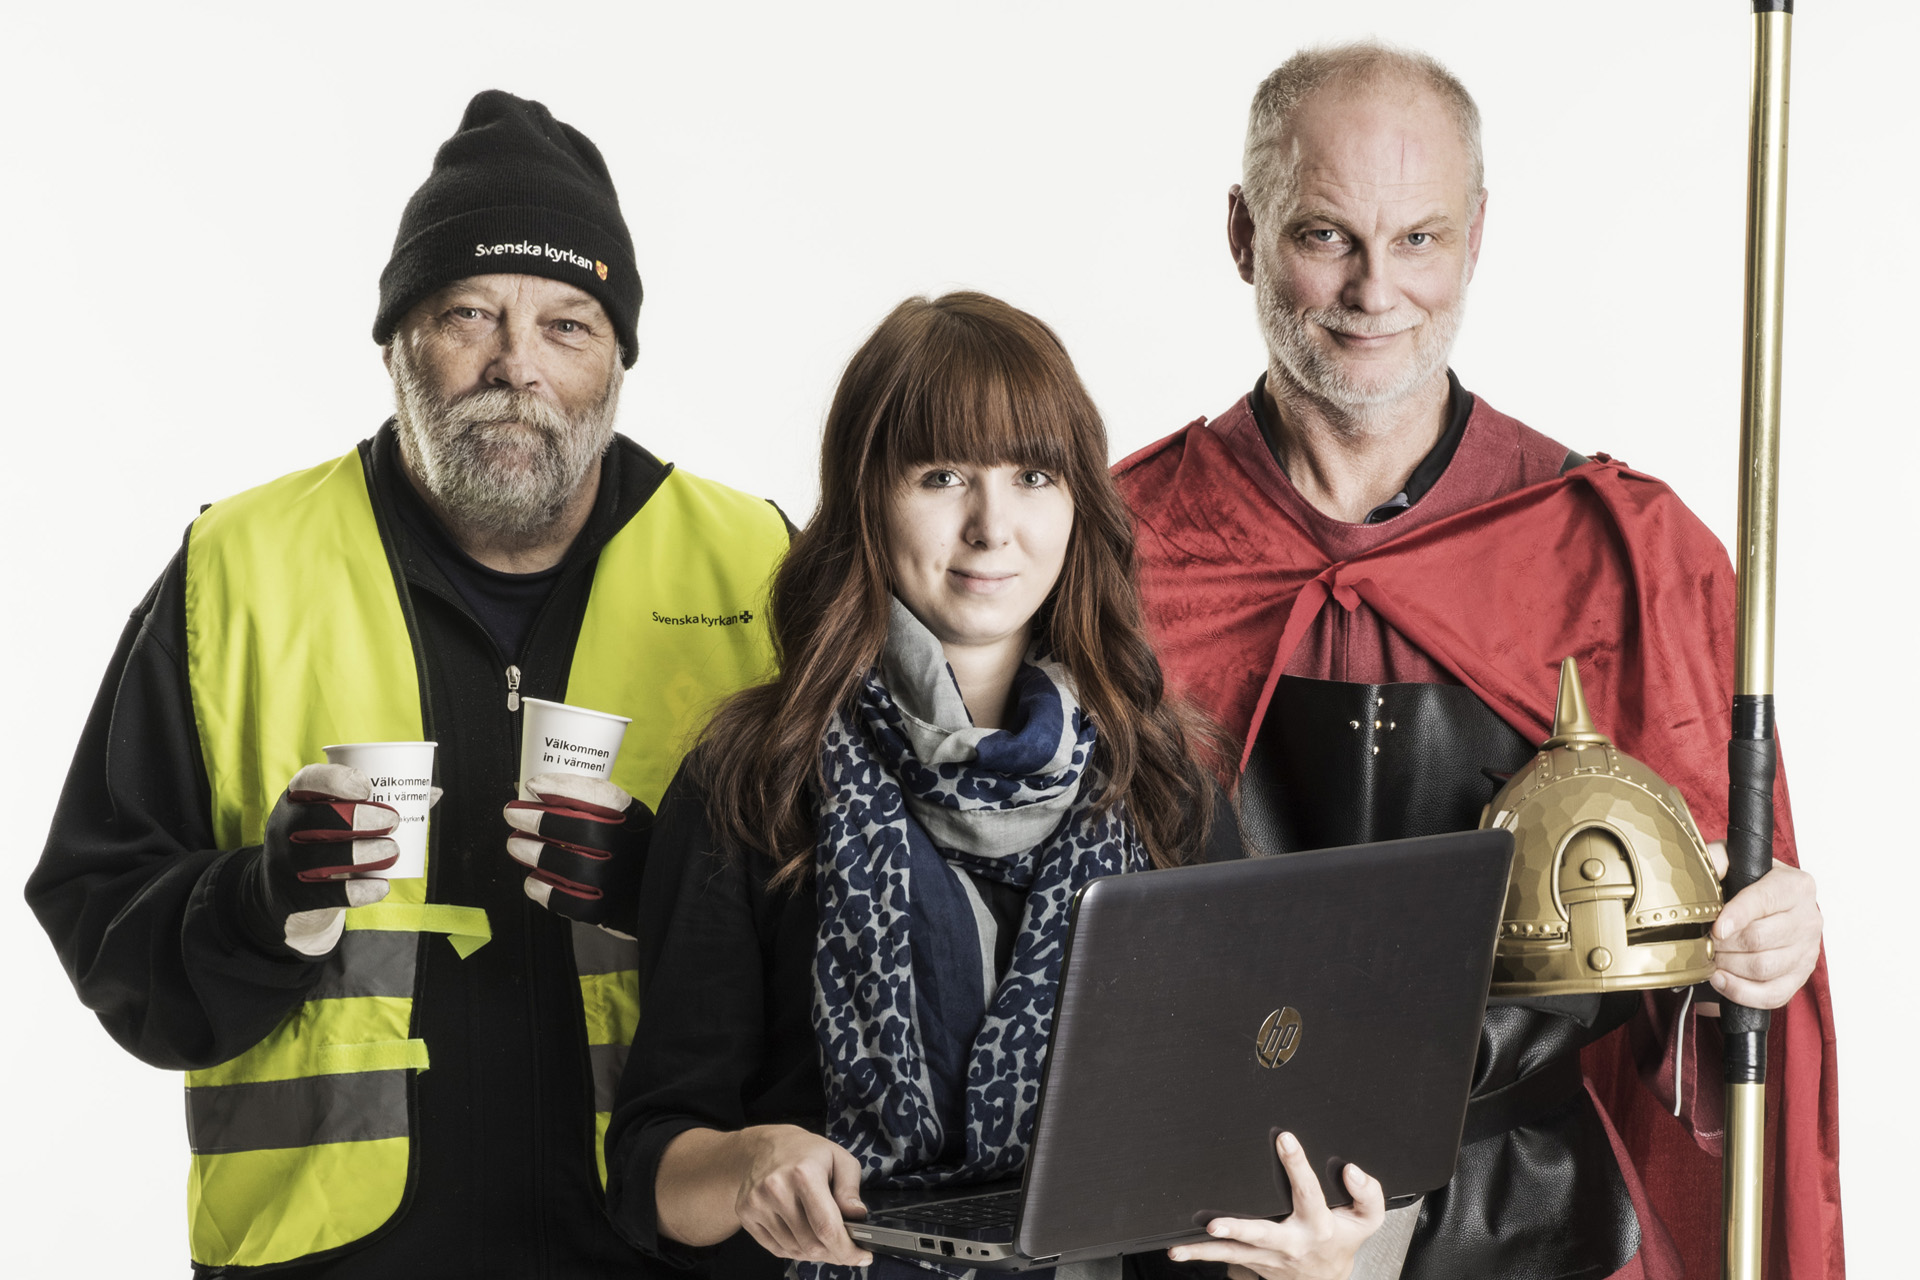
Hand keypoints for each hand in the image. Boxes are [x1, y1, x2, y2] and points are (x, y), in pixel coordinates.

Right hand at [234, 763, 398, 956]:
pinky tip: (381, 887)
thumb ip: (381, 805)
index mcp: (297, 799)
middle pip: (317, 818)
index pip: (308, 780)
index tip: (368, 788)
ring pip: (320, 857)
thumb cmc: (325, 842)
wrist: (288, 895)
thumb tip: (433, 792)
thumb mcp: (337, 818)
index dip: (337, 780)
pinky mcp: (292, 896)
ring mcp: (284, 863)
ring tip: (391, 850)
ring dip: (362, 852)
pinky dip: (357, 891)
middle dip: (359, 818)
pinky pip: (325, 894)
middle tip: (393, 822)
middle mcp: (284, 828)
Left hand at [505, 773, 652, 937]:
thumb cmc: (626, 846)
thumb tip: (536, 793)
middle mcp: (629, 848)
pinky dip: (544, 890)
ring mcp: (617, 881)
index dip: (565, 788)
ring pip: (573, 868)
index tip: (535, 784)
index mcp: (634, 818)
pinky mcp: (604, 909)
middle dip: (541, 821)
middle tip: (513, 813)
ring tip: (516, 845)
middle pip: (584, 832)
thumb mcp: (622, 817)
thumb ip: (589, 806)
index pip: (603, 797)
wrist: (647, 891)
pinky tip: (533, 880)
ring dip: (536, 853)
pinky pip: (569, 902)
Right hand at [733, 1126, 871, 1266]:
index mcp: (804, 1173)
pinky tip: (804, 1237)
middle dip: (834, 1253)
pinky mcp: (746, 1214)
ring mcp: (757, 1203)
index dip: (847, 1250)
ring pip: (794, 1250)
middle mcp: (776, 1189)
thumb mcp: (839, 1158)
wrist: (765, 1145)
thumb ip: (851, 1189)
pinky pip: (776, 1248)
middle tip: (846, 1249)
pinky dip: (795, 1250)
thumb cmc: (806, 1153)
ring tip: (825, 1240)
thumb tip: (857, 1216)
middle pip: (810, 1244)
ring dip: (814, 1253)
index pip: (827, 1227)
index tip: (861, 1256)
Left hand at [1169, 1132, 1382, 1279]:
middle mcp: (1290, 1243)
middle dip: (1238, 1229)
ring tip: (1179, 1248)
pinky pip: (1225, 1260)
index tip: (1284, 1139)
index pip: (1308, 1191)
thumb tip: (1352, 1171)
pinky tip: (1177, 1251)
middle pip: (1261, 1235)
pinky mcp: (1253, 1264)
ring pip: (1234, 1254)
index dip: (1297, 1164)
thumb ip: (1368, 1194)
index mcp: (1318, 1225)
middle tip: (1215, 1223)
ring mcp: (1268, 1258)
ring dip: (1206, 1250)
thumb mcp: (1366, 1220)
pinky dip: (1201, 1255)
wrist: (1328, 1279)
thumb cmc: (1342, 1240)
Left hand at [1707, 841, 1821, 1008]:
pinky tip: (1721, 980)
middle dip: (1724, 944)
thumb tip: (1705, 866)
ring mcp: (1807, 950)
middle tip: (1703, 940)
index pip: (1765, 901)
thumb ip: (1718, 858)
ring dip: (1729, 967)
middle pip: (1760, 939)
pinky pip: (1772, 994)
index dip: (1736, 916)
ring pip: (1764, 968)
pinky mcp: (1800, 977)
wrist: (1775, 908)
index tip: (1716, 927)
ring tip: (1710, 957)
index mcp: (1796, 886)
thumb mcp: (1736, 861)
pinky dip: (1742, 992)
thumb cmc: (1752, 884)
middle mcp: (1808, 918)